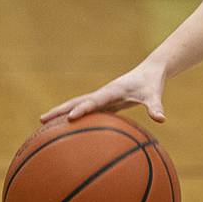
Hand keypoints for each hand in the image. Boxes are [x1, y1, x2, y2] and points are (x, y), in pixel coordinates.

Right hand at [39, 61, 167, 124]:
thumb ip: (156, 106)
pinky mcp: (104, 102)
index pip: (94, 101)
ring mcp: (101, 98)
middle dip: (60, 110)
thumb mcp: (154, 95)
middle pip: (77, 101)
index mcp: (112, 91)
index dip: (83, 109)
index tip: (70, 117)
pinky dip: (73, 117)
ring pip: (77, 105)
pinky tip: (66, 130)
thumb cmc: (152, 83)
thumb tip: (161, 119)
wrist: (150, 71)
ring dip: (61, 113)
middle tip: (42, 119)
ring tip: (43, 125)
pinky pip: (85, 111)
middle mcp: (103, 93)